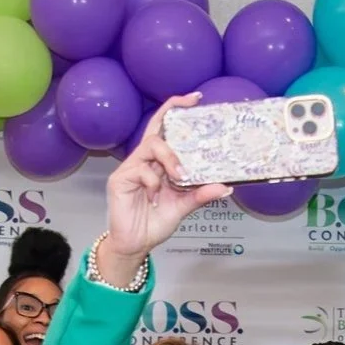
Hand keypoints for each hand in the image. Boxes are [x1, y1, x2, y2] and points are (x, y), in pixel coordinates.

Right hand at [103, 97, 232, 276]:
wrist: (134, 245)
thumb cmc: (154, 223)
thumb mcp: (183, 207)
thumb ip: (200, 195)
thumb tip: (226, 187)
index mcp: (158, 162)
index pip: (165, 128)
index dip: (176, 109)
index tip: (196, 98)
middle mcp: (144, 160)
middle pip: (157, 132)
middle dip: (174, 137)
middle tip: (188, 153)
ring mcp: (130, 168)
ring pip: (150, 147)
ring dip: (169, 160)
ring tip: (179, 177)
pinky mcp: (119, 180)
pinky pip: (141, 171)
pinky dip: (153, 183)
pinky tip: (155, 199)